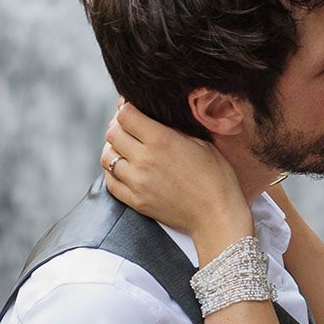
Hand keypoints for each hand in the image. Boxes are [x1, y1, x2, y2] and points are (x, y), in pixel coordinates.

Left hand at [103, 101, 245, 239]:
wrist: (217, 214)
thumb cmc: (216, 176)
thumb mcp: (200, 142)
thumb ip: (173, 128)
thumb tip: (153, 116)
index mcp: (161, 139)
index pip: (125, 115)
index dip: (125, 108)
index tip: (130, 108)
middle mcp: (144, 159)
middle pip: (112, 134)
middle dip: (118, 126)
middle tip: (127, 127)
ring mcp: (137, 182)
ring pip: (107, 157)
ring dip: (113, 149)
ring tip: (124, 148)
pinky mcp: (135, 201)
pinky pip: (111, 182)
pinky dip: (113, 172)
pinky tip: (124, 168)